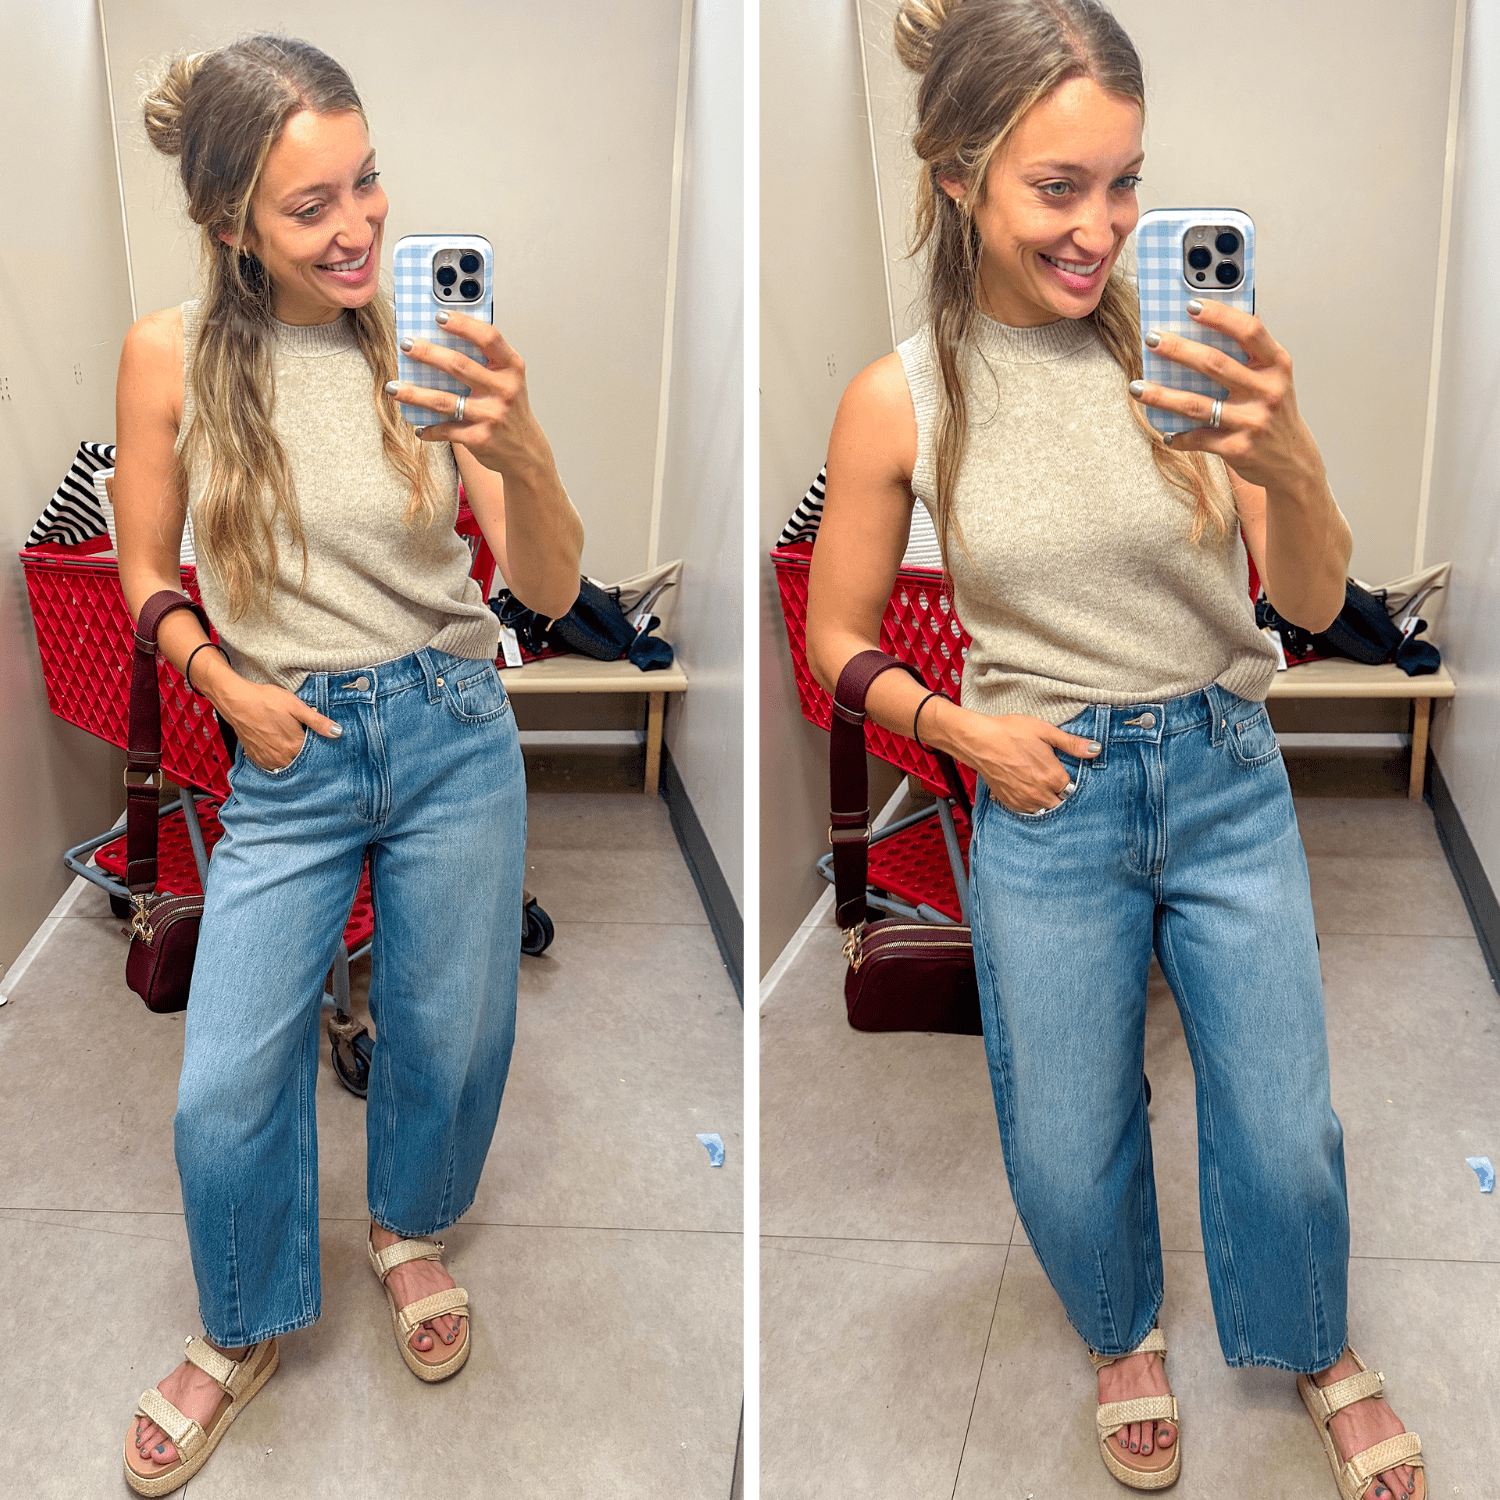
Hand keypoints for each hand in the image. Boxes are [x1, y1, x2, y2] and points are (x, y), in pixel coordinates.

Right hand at [218, 680, 340, 772]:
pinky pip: (270, 765)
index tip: (320, 742)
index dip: (318, 748)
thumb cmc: (266, 700)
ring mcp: (266, 758)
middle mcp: (281, 757)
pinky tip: (278, 749)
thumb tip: (338, 732)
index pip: (314, 755)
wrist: (236, 700)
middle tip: (305, 743)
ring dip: (291, 759)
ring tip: (291, 745)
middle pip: (300, 762)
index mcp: (294, 746)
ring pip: (285, 765)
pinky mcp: (255, 756)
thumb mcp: (296, 707)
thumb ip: (317, 722)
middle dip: (305, 755)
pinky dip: (277, 760)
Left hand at [388, 311, 546, 478]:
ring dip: (414, 393)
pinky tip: (418, 426)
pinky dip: (429, 428)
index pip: (488, 338)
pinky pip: (446, 429)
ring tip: (393, 387)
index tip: (438, 316)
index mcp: (511, 368)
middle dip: (427, 353)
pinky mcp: (480, 438)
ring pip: (444, 400)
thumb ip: (484, 361)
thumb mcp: (507, 380)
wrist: (526, 451)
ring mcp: (491, 415)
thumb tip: (440, 340)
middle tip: (406, 345)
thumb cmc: (510, 409)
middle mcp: (504, 390)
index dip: (462, 325)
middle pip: (459, 365)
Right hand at [958, 713, 1100, 814]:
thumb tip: (1095, 749)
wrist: (979, 741)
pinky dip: (1031, 804)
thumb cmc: (1011, 732)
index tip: (1064, 773)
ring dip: (1046, 801)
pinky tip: (1028, 790)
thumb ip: (1072, 743)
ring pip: (1045, 809)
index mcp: (1053, 776)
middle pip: (1060, 803)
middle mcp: (1040, 793)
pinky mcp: (1010, 802)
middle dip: (1060, 794)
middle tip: (1053, 780)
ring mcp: (1024, 800)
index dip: (1069, 780)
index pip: (1072, 789)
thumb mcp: (1045, 731)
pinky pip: (1028, 811)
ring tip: (1040, 785)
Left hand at [1127, 299, 1321, 492]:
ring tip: (1136, 387)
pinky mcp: (1237, 448)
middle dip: (1178, 350)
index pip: (1249, 331)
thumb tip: (1203, 327)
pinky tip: (1164, 432)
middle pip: (1214, 364)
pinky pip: (1197, 438)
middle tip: (1152, 339)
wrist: (1292, 460)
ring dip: (1162, 395)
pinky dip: (1177, 436)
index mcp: (1276, 365)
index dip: (1219, 316)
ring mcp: (1252, 421)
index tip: (1190, 305)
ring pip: (1197, 405)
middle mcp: (1267, 391)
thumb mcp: (1272, 378)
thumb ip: (1247, 356)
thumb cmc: (1274, 410)